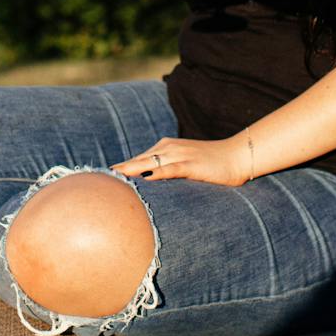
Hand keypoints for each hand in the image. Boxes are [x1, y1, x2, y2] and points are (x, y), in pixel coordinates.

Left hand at [113, 135, 255, 187]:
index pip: (137, 160)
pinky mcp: (189, 164)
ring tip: (111, 182)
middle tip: (97, 181)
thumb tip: (153, 188)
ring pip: (147, 164)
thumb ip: (169, 172)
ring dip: (129, 173)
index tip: (102, 179)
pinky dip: (152, 175)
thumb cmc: (213, 164)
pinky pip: (167, 170)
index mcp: (165, 148)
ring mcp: (178, 155)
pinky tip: (141, 181)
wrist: (237, 156)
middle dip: (118, 171)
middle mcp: (168, 148)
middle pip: (136, 161)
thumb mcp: (186, 165)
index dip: (120, 170)